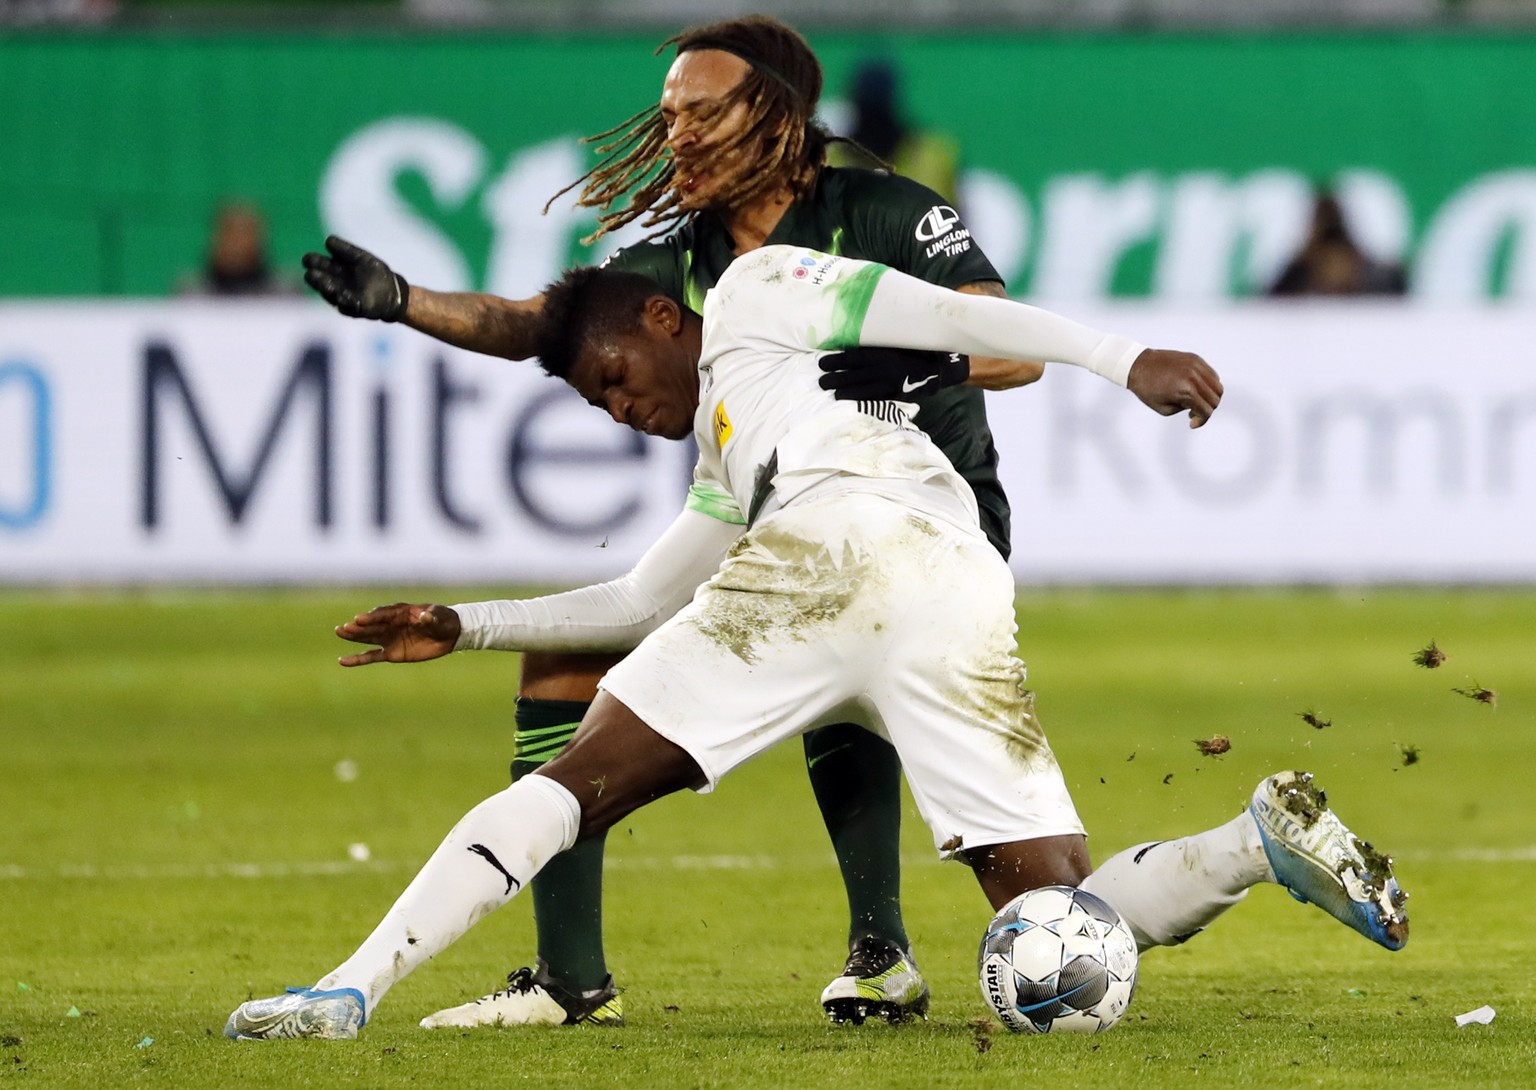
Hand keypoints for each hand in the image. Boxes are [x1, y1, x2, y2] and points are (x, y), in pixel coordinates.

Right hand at [301, 236, 408, 320]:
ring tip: (318, 282)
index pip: (323, 266)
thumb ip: (346, 251)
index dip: (315, 263)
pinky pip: (350, 304)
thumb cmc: (377, 275)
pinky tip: (339, 295)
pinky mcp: (359, 308)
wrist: (395, 294)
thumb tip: (328, 240)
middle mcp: (339, 286)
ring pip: (333, 293)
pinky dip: (345, 300)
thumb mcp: (363, 259)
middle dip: (317, 278)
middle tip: (309, 272)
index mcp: (338, 272)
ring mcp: (347, 299)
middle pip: (324, 281)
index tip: (307, 260)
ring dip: (326, 288)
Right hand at [335, 602, 460, 666]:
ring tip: (340, 632)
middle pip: (372, 626)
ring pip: (368, 638)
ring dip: (354, 636)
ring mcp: (389, 638)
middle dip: (359, 627)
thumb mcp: (439, 617)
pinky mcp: (391, 653)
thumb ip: (430, 618)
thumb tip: (425, 616)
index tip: (360, 619)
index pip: (383, 614)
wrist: (449, 634)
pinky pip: (371, 656)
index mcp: (401, 612)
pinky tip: (342, 661)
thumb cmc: (442, 620)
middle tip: (344, 627)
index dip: (372, 617)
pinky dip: (357, 659)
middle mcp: (391, 624)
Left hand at [818, 348, 968, 400]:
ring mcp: (891, 383)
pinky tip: (846, 399)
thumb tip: (854, 334)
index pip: (855, 356)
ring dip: (843, 389)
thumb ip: (879, 337)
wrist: (942, 363)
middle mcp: (886, 368)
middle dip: (835, 377)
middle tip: (819, 380)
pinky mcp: (897, 394)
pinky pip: (875, 398)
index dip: (837, 360)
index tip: (822, 362)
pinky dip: (859, 398)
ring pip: (862, 388)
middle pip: (854, 374)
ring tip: (828, 390)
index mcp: (885, 351)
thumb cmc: (917, 345)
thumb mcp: (898, 337)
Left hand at [1126, 349, 1223, 427]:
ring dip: (1210, 396)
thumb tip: (1201, 407)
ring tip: (1194, 400)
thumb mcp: (1166, 409)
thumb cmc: (1148, 390)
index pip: (1206, 410)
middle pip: (1215, 398)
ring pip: (1217, 385)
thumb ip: (1188, 409)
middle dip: (1206, 409)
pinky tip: (1195, 389)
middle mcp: (1195, 377)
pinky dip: (1208, 384)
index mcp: (1187, 391)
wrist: (1137, 366)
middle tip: (1192, 412)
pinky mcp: (1195, 359)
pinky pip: (1211, 374)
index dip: (1201, 420)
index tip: (1191, 424)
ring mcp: (1196, 365)